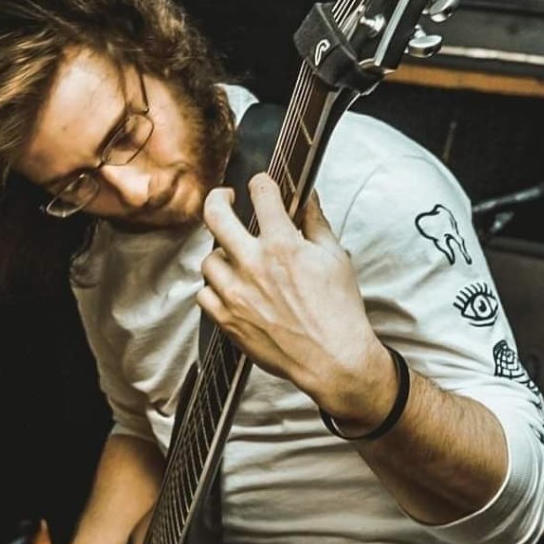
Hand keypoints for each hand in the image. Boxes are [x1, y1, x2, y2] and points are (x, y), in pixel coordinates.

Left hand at [198, 173, 394, 425]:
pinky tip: (229, 287)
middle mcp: (253, 265)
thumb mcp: (335, 258)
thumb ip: (316, 222)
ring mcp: (236, 294)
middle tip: (225, 199)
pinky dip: (214, 288)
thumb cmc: (339, 310)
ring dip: (221, 253)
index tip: (261, 185)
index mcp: (283, 246)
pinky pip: (204, 293)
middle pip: (215, 215)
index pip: (261, 194)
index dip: (261, 183)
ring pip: (208, 258)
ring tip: (235, 256)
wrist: (333, 360)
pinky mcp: (227, 320)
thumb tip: (307, 196)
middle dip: (218, 198)